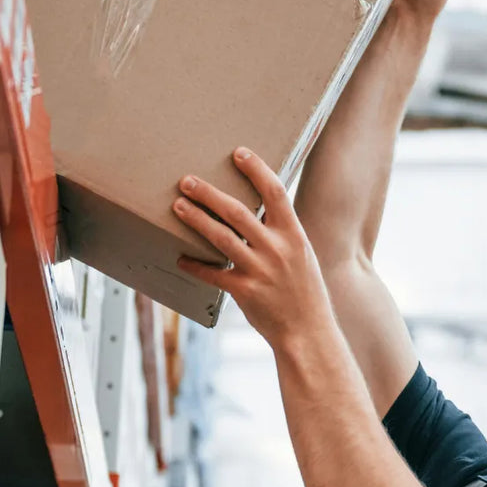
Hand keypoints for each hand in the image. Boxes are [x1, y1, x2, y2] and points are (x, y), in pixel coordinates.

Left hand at [174, 149, 333, 347]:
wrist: (309, 333)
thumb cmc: (306, 294)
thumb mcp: (303, 257)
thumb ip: (282, 235)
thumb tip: (258, 213)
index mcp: (295, 236)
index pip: (275, 193)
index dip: (256, 169)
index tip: (239, 153)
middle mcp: (278, 249)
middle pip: (237, 211)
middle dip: (209, 193)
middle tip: (187, 181)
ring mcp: (260, 270)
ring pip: (220, 237)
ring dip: (196, 219)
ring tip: (177, 206)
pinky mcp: (245, 292)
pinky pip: (213, 273)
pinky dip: (195, 265)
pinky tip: (180, 258)